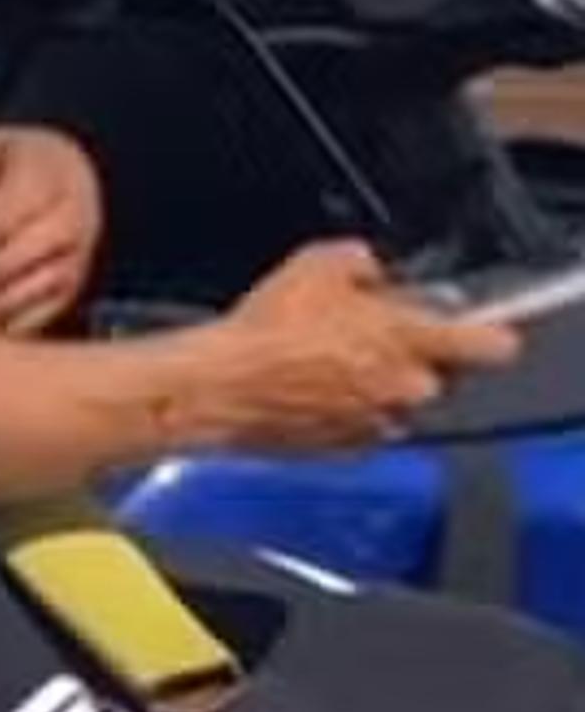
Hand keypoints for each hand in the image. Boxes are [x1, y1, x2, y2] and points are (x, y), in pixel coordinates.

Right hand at [204, 239, 520, 454]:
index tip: (469, 328)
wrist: (218, 387)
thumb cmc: (264, 333)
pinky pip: (367, 426)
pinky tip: (309, 388)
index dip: (483, 334)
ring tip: (328, 364)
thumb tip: (371, 271)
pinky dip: (347, 410)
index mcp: (411, 342)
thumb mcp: (316, 263)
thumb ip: (363, 262)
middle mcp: (407, 390)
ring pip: (402, 402)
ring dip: (378, 385)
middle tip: (368, 337)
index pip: (494, 346)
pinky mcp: (349, 449)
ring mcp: (381, 425)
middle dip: (412, 356)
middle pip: (442, 374)